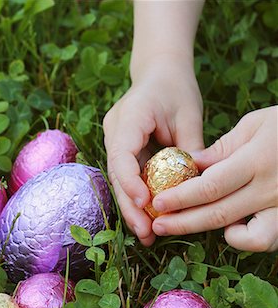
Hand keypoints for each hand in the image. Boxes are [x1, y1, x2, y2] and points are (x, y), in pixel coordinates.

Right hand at [103, 57, 203, 245]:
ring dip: (132, 208)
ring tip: (147, 235)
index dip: (130, 181)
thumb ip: (190, 147)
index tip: (145, 202)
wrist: (159, 72)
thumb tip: (193, 185)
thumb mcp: (189, 114)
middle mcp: (114, 132)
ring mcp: (115, 142)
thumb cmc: (176, 88)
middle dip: (130, 206)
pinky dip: (137, 198)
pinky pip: (128, 178)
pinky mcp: (123, 151)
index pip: (121, 154)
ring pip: (120, 181)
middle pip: (117, 174)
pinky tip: (147, 219)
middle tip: (146, 232)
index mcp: (129, 117)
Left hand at [152, 106, 277, 251]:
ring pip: (245, 237)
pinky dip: (245, 240)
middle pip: (219, 214)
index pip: (211, 186)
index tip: (158, 202)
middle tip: (158, 226)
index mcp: (257, 160)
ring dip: (212, 235)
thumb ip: (222, 149)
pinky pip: (265, 240)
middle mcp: (269, 189)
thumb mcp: (255, 125)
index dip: (181, 198)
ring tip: (189, 228)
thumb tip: (191, 165)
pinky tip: (230, 229)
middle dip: (183, 222)